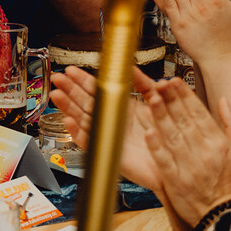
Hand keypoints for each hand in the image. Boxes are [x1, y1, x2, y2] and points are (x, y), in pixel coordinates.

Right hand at [49, 66, 160, 191]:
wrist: (173, 161)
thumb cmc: (166, 136)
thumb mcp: (158, 104)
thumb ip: (146, 85)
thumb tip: (134, 68)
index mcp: (121, 108)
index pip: (97, 91)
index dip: (83, 80)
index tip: (71, 71)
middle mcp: (111, 120)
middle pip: (84, 102)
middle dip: (70, 90)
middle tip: (57, 78)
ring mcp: (107, 135)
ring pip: (82, 119)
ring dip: (68, 108)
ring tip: (57, 95)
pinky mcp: (107, 151)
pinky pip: (88, 141)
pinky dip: (78, 133)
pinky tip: (69, 121)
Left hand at [136, 81, 230, 226]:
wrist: (224, 216)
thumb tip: (224, 101)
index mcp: (219, 144)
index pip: (200, 114)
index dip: (186, 96)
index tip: (174, 81)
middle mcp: (205, 153)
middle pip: (185, 121)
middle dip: (171, 100)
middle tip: (158, 82)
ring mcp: (189, 167)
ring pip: (173, 137)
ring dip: (161, 117)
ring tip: (151, 98)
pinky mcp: (176, 181)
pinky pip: (164, 161)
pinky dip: (156, 147)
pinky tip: (148, 132)